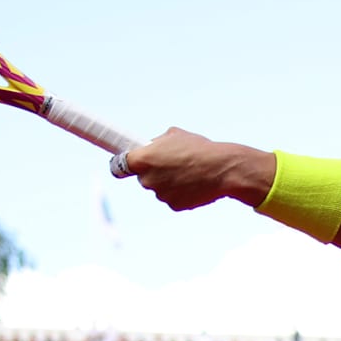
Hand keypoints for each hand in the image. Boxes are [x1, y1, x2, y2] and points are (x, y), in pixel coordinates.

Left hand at [121, 130, 262, 212]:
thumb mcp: (175, 135)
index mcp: (143, 159)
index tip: (124, 164)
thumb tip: (151, 146)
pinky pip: (173, 197)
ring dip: (169, 181)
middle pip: (143, 177)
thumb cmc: (199, 148)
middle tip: (172, 163)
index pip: (118, 166)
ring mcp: (160, 194)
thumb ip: (157, 142)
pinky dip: (181, 192)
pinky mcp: (174, 205)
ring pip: (159, 188)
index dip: (122, 164)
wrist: (222, 168)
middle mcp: (147, 179)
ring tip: (189, 171)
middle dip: (153, 171)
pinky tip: (194, 183)